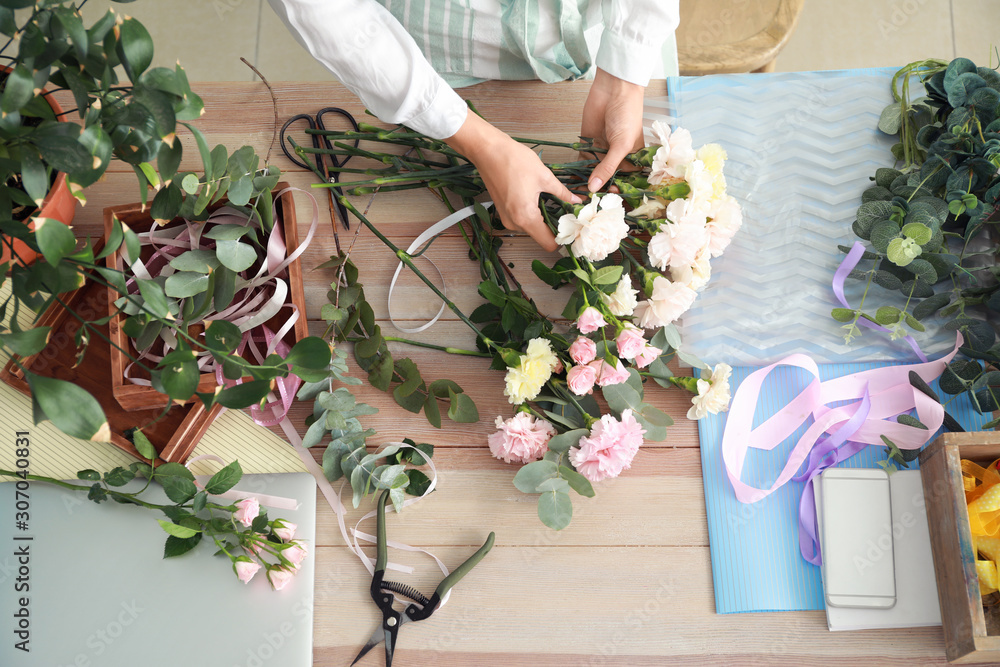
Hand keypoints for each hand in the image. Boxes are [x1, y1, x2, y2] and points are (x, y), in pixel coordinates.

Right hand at [445, 112, 581, 250]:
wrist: (488, 151)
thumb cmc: (513, 160)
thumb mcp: (544, 177)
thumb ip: (562, 193)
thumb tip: (576, 201)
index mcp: (526, 217)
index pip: (548, 244)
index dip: (563, 238)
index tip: (572, 227)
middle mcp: (514, 223)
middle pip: (541, 236)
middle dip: (554, 226)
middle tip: (567, 211)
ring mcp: (507, 218)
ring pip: (532, 228)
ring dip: (543, 219)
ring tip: (552, 201)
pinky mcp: (503, 212)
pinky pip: (523, 220)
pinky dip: (533, 214)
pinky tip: (539, 198)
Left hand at [581, 68, 645, 192]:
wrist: (613, 90)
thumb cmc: (627, 115)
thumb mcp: (621, 144)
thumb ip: (608, 167)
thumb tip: (594, 188)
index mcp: (632, 159)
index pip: (626, 181)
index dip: (619, 192)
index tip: (610, 201)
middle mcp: (617, 158)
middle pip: (608, 180)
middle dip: (601, 190)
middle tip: (593, 202)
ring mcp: (602, 153)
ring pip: (594, 174)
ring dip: (587, 184)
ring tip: (579, 198)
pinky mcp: (588, 146)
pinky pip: (582, 163)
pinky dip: (577, 172)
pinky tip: (571, 183)